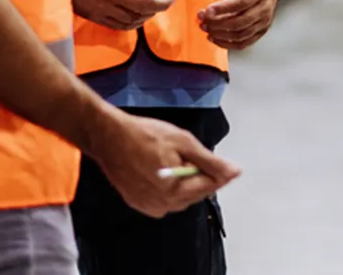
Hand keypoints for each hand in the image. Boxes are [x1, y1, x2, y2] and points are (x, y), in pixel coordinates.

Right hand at [68, 0, 179, 30]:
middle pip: (142, 4)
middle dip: (161, 4)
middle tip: (171, 1)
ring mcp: (102, 6)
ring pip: (133, 17)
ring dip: (149, 14)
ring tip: (157, 7)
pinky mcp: (96, 16)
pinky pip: (120, 25)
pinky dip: (135, 23)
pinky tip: (141, 16)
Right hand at [87, 110, 239, 218]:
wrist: (108, 137)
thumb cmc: (145, 135)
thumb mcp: (184, 143)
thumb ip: (211, 161)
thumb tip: (234, 172)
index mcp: (175, 192)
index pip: (209, 187)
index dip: (220, 174)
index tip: (229, 165)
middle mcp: (162, 205)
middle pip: (196, 194)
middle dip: (200, 176)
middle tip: (191, 154)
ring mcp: (149, 206)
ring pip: (181, 198)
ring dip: (185, 182)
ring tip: (173, 158)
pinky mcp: (138, 203)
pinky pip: (164, 199)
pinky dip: (170, 186)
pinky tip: (161, 168)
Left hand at [196, 0, 278, 49]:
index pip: (242, 1)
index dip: (224, 8)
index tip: (207, 10)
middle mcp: (265, 7)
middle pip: (241, 20)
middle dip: (218, 22)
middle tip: (201, 19)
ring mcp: (264, 20)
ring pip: (241, 33)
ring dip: (220, 34)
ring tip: (205, 27)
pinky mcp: (261, 30)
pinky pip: (244, 42)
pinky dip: (228, 43)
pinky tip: (214, 37)